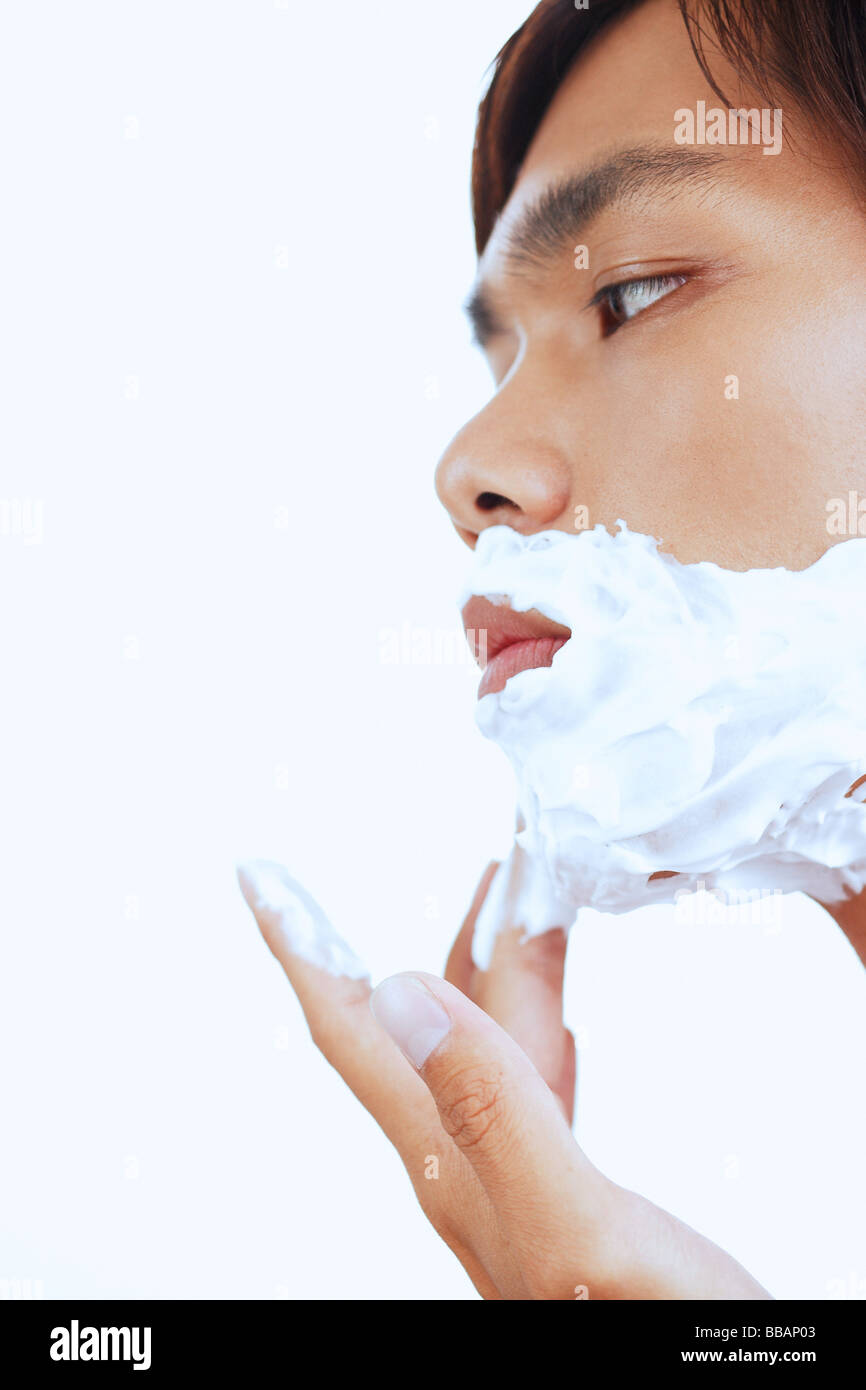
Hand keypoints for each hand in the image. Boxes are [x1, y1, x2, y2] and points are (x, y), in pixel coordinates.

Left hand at [237, 859, 770, 1299]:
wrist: (688, 1380)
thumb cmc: (644, 1329)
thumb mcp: (576, 1223)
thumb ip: (492, 1111)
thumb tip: (401, 995)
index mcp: (455, 1159)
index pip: (353, 1033)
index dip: (302, 948)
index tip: (260, 877)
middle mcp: (470, 1163)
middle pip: (426, 1017)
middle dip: (449, 928)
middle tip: (483, 857)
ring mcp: (516, 1181)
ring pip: (489, 1042)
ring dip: (497, 967)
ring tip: (521, 904)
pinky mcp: (567, 1196)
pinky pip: (535, 1084)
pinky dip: (541, 1027)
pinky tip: (557, 1020)